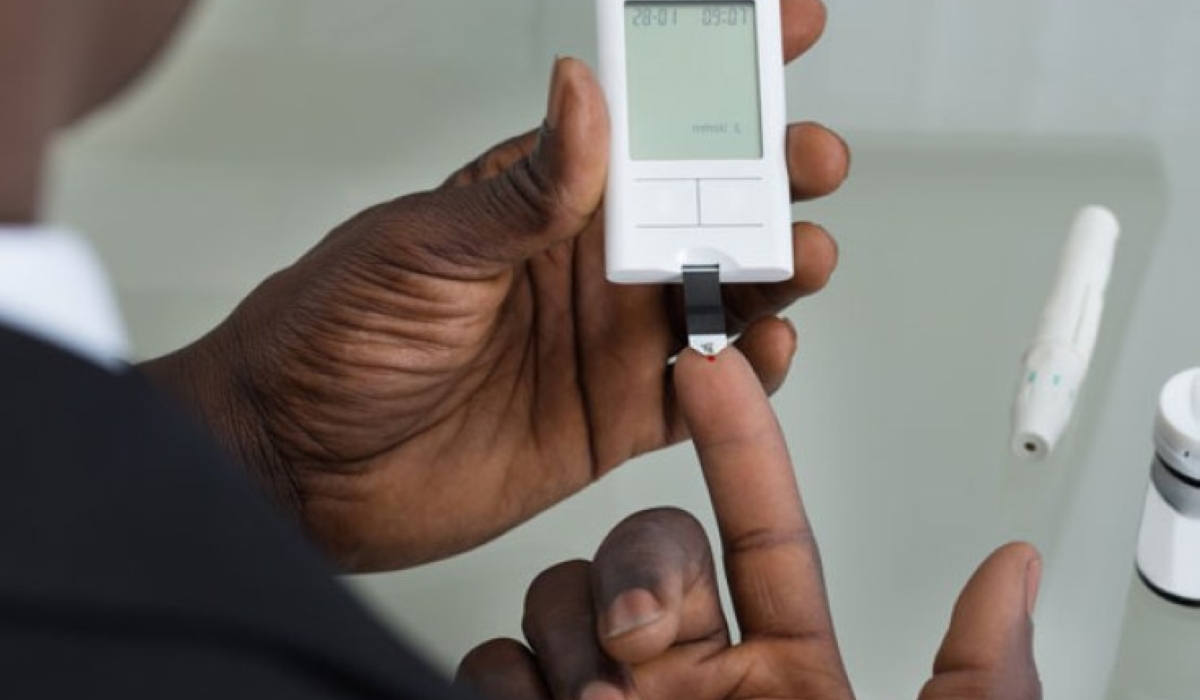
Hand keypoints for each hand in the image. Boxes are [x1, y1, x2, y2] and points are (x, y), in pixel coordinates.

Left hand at [142, 0, 848, 570]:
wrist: (302, 466)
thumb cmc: (336, 338)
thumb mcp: (425, 245)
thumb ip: (523, 188)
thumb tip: (586, 93)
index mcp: (543, 198)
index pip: (644, 122)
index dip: (715, 73)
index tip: (787, 27)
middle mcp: (587, 262)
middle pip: (707, 206)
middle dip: (772, 174)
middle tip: (809, 158)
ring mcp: (606, 338)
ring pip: (722, 292)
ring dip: (775, 271)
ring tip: (804, 255)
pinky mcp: (614, 415)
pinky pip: (704, 389)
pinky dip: (747, 371)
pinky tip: (768, 347)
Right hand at [456, 350, 1041, 699]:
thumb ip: (976, 681)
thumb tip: (1015, 569)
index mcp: (783, 672)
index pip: (758, 526)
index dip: (736, 441)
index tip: (712, 369)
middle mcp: (686, 682)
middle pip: (637, 550)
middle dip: (637, 568)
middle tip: (652, 637)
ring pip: (558, 600)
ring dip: (572, 630)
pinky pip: (493, 669)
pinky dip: (504, 679)